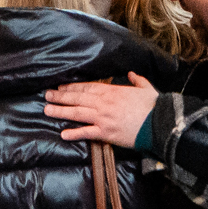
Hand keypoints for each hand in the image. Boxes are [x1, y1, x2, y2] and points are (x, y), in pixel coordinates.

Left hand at [43, 73, 158, 147]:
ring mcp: (103, 118)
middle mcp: (103, 103)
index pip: (87, 87)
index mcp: (112, 91)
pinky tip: (63, 134)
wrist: (160, 123)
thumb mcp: (145, 88)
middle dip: (60, 96)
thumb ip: (136, 80)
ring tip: (47, 110)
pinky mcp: (106, 133)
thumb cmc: (154, 106)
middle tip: (46, 95)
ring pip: (77, 113)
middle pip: (77, 99)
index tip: (60, 87)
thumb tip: (131, 74)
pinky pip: (86, 132)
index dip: (72, 87)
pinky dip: (74, 133)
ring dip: (60, 111)